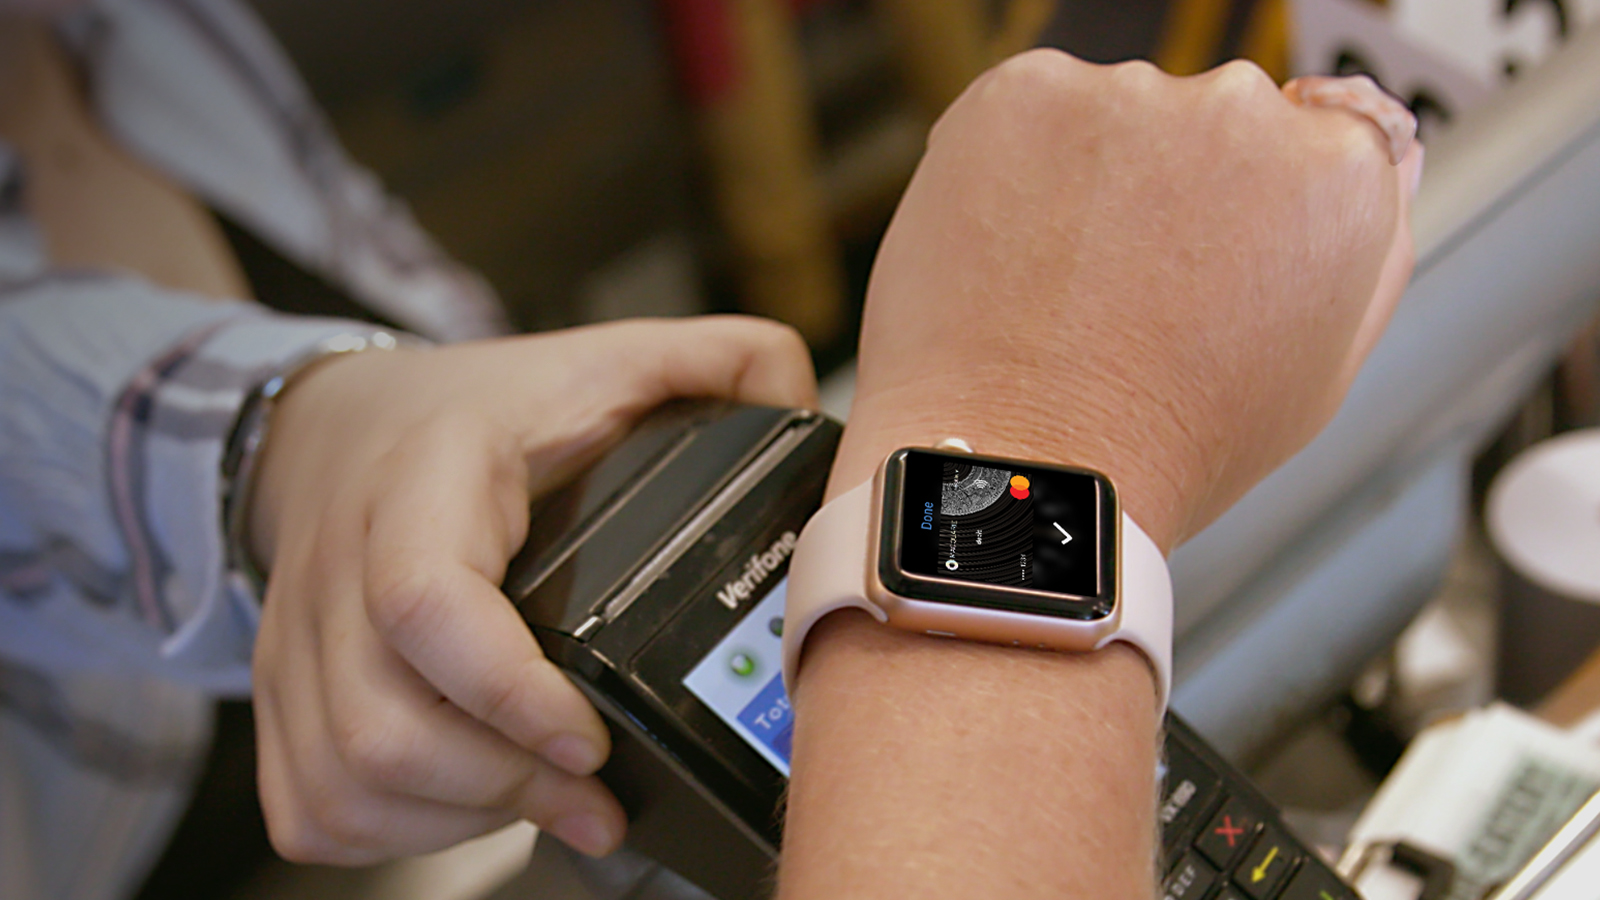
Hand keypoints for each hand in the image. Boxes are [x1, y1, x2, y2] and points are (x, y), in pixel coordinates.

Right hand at [248, 317, 815, 863]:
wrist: (328, 428)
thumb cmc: (470, 413)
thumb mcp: (596, 363)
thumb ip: (711, 363)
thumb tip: (802, 403)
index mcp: (422, 483)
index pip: (425, 598)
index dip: (508, 688)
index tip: (590, 737)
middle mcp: (340, 570)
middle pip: (383, 726)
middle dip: (504, 786)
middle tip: (597, 797)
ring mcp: (295, 645)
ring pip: (345, 782)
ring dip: (457, 817)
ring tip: (545, 802)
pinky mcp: (276, 701)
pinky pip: (312, 806)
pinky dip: (395, 832)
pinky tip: (467, 804)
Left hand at [830, 52, 1419, 550]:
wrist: (1029, 464)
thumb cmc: (1170, 442)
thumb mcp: (1324, 364)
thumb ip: (1370, 236)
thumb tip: (1378, 147)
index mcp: (1337, 173)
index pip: (1313, 132)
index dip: (1252, 203)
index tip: (1210, 253)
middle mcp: (1242, 112)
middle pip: (1211, 119)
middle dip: (1175, 183)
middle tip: (1132, 289)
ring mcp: (1126, 99)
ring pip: (1114, 115)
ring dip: (1094, 175)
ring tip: (1066, 288)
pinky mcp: (1024, 97)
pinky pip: (1027, 113)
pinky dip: (1014, 168)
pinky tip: (1016, 254)